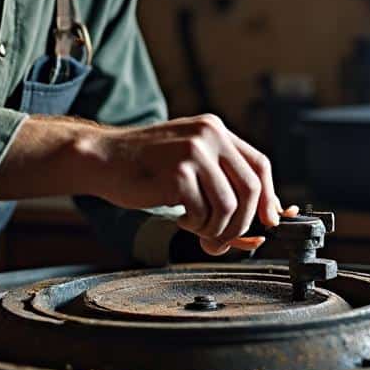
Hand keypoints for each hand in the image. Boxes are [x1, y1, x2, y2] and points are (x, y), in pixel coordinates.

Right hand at [88, 114, 280, 255]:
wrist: (101, 159)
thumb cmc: (144, 167)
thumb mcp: (189, 165)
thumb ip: (222, 185)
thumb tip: (260, 228)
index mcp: (215, 129)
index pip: (259, 165)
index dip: (268, 198)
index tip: (267, 222)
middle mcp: (209, 135)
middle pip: (251, 188)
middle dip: (241, 224)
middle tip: (223, 240)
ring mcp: (193, 151)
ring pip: (228, 206)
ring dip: (215, 229)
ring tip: (194, 227)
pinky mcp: (177, 172)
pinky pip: (202, 213)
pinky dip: (193, 225)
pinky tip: (177, 217)